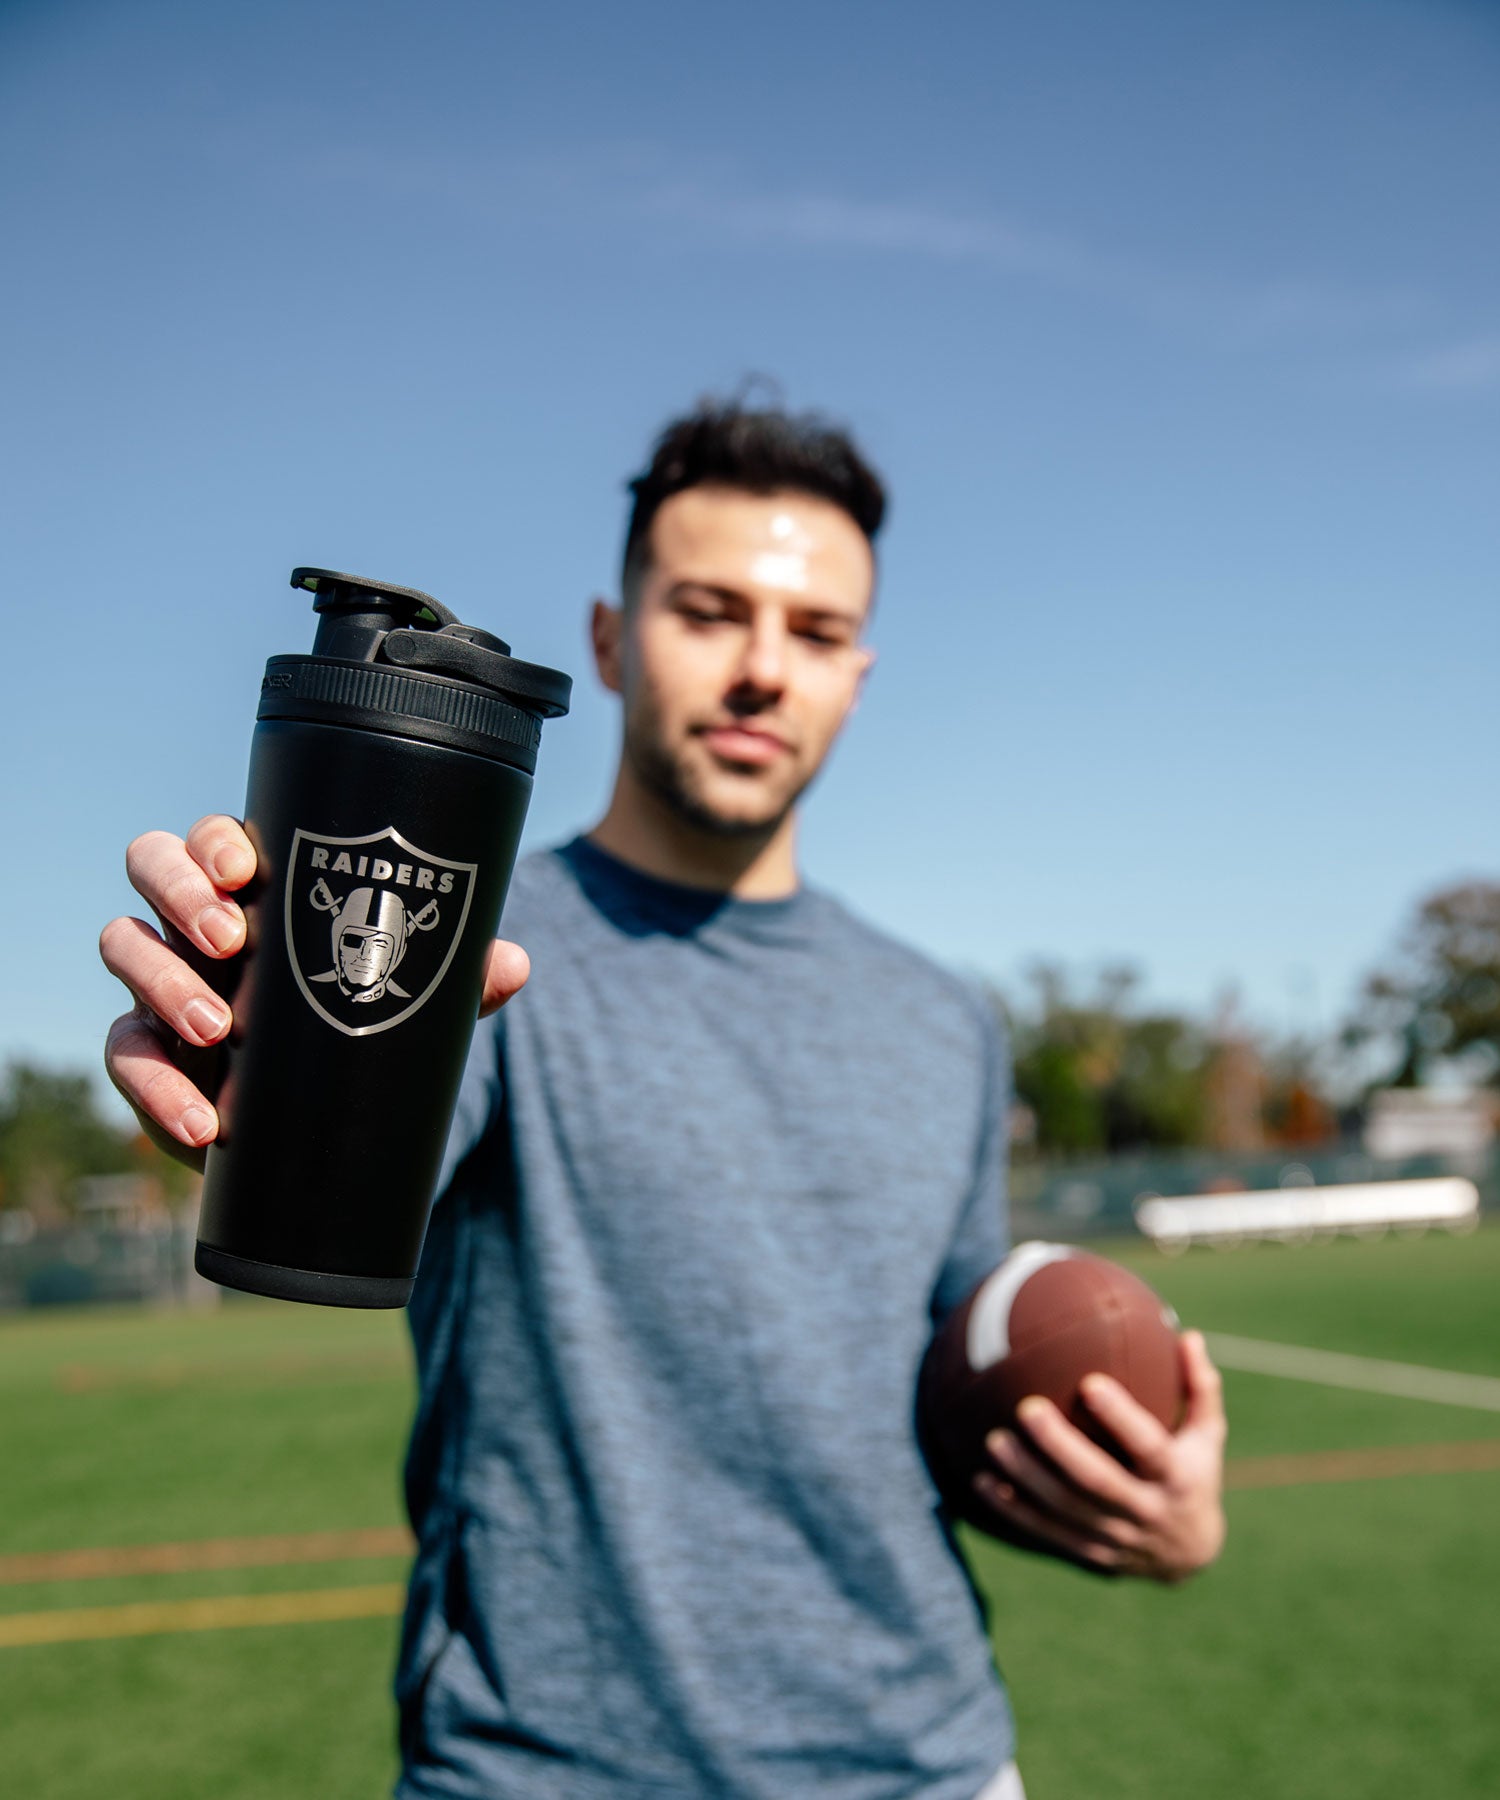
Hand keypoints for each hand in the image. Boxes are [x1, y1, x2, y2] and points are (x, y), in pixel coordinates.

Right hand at [100, 814, 529, 1168]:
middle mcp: (195, 918)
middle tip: (230, 937)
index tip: (246, 868)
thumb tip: (513, 964)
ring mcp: (160, 980)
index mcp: (255, 884)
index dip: (216, 842)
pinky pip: (124, 1054)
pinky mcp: (146, 1052)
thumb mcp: (412, 998)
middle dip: (180, 892)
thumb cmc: (362, 1021)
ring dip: (160, 981)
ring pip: (121, 944)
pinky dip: (154, 1086)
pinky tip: (200, 1120)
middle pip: (151, 865)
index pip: (215, 836)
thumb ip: (459, 980)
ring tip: (215, 1028)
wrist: (325, 1114)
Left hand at [973, 1331, 1226, 1582]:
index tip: (1090, 1382)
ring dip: (1027, 1476)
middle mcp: (1145, 1510)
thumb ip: (1200, 1388)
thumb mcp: (1208, 1435)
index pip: (1148, 1446)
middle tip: (1026, 1409)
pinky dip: (1013, 1509)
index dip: (1121, 1418)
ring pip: (1065, 1508)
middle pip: (1097, 1480)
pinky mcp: (1089, 1552)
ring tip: (994, 1440)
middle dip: (1060, 1446)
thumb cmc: (1193, 1473)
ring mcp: (1115, 1536)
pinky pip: (1046, 1532)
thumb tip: (1190, 1336)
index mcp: (1176, 1477)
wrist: (1189, 1556)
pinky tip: (981, 1480)